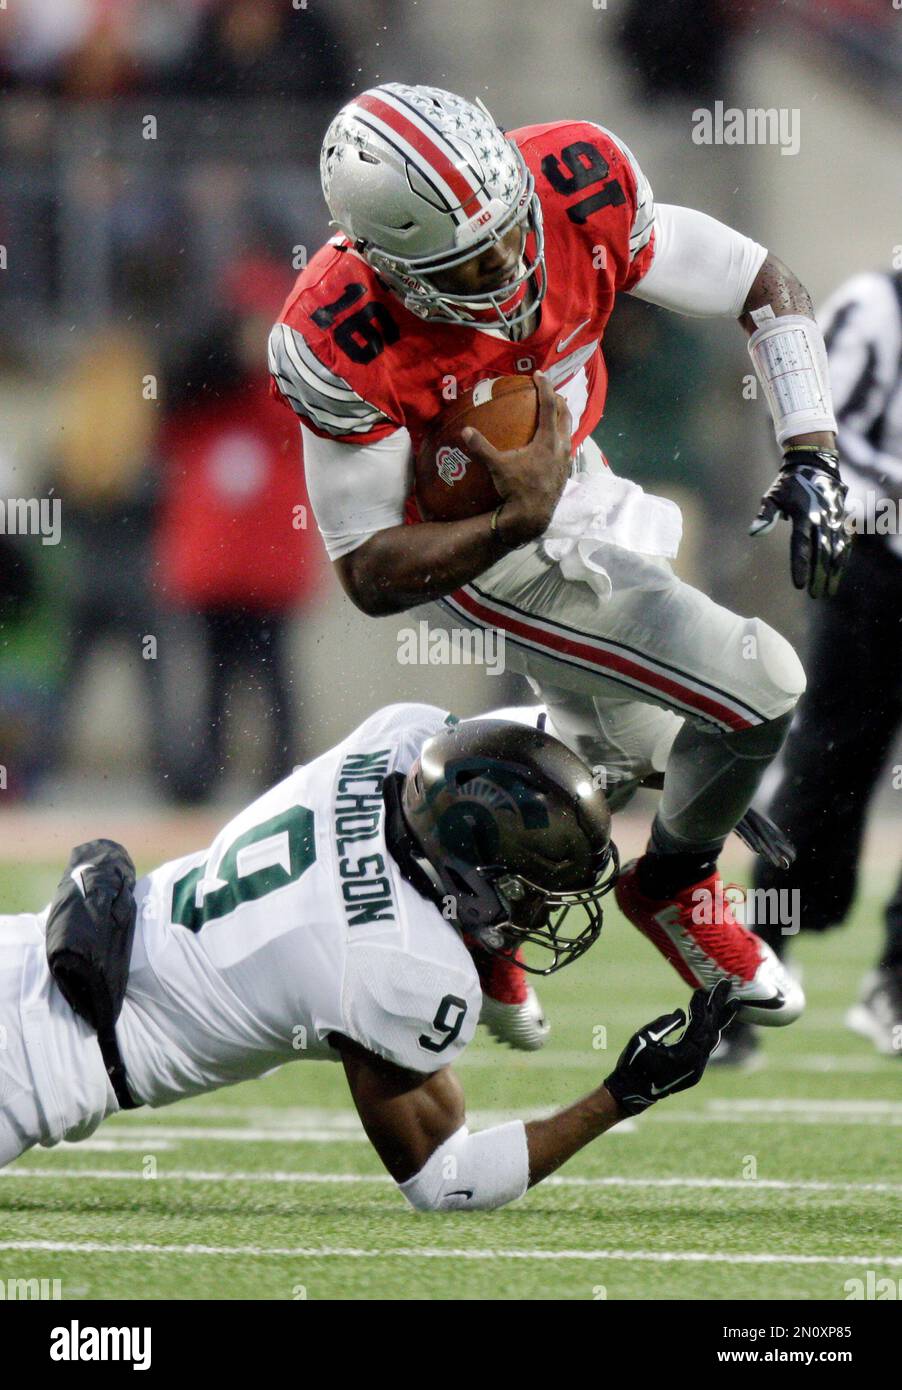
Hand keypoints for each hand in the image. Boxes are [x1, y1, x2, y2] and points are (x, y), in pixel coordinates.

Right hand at [462, 372, 571, 545]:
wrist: (533, 516)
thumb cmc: (517, 489)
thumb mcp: (498, 467)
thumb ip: (482, 447)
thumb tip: (465, 431)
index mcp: (547, 439)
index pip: (549, 405)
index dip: (545, 387)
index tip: (539, 375)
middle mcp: (561, 446)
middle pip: (565, 414)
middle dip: (558, 400)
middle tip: (549, 392)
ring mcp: (566, 460)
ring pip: (569, 431)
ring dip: (563, 419)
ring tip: (554, 414)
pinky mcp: (565, 471)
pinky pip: (567, 447)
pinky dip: (561, 437)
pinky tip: (552, 444)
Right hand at [603, 980, 738, 1116]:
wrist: (632, 1093)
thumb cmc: (633, 1064)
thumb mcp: (644, 1038)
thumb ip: (664, 1023)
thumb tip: (681, 1013)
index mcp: (684, 1056)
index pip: (699, 1025)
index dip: (700, 1005)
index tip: (700, 989)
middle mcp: (696, 1064)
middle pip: (713, 1029)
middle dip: (720, 1006)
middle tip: (727, 984)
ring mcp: (697, 1069)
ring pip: (713, 1039)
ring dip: (721, 1019)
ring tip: (731, 1001)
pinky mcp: (694, 1070)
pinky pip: (707, 1047)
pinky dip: (710, 1031)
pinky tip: (714, 1019)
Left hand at [749, 448, 849, 597]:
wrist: (814, 463)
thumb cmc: (788, 483)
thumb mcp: (773, 496)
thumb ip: (765, 515)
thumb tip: (753, 532)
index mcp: (804, 515)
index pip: (802, 546)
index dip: (801, 566)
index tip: (800, 586)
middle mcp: (822, 518)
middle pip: (822, 552)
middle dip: (819, 575)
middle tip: (815, 595)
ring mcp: (834, 518)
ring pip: (836, 549)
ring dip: (833, 571)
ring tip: (829, 590)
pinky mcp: (840, 517)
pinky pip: (844, 541)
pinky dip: (842, 557)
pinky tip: (838, 572)